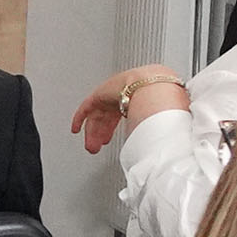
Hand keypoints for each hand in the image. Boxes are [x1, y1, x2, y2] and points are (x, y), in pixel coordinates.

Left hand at [73, 68, 187, 153]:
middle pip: (106, 118)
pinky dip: (79, 118)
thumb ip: (152, 131)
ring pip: (97, 116)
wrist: (152, 88)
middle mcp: (121, 96)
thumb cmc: (161, 100)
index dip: (112, 128)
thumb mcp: (155, 118)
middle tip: (97, 147)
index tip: (109, 139)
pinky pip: (85, 108)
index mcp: (136, 98)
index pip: (119, 115)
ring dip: (93, 132)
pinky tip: (75, 128)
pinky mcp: (99, 95)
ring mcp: (109, 95)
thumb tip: (156, 148)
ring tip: (91, 146)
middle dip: (101, 133)